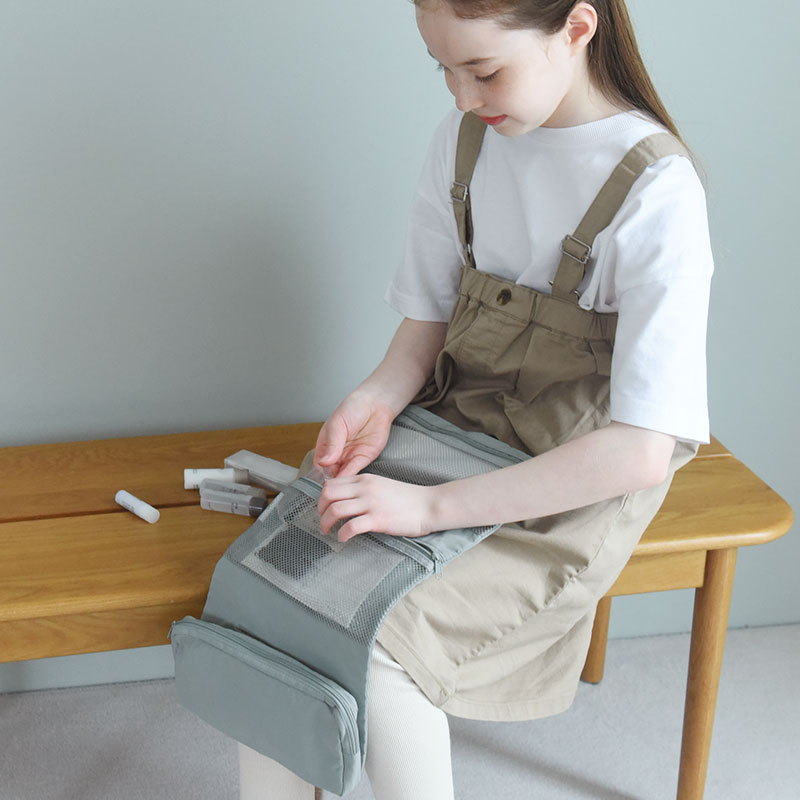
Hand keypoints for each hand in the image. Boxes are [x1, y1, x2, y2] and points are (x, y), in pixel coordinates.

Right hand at [313, 392, 394, 477]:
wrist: (375, 404)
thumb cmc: (353, 408)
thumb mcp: (337, 424)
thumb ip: (331, 444)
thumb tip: (324, 461)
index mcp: (326, 445)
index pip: (319, 464)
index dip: (318, 473)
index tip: (318, 481)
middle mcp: (337, 453)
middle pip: (330, 472)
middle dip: (330, 481)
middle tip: (329, 488)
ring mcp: (350, 456)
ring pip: (343, 474)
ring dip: (341, 481)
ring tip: (338, 485)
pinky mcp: (363, 458)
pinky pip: (356, 470)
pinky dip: (352, 476)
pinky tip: (347, 479)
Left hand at [318, 474, 437, 542]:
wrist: (429, 505)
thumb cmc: (407, 498)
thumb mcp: (381, 485)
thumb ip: (363, 489)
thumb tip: (345, 499)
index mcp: (365, 479)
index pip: (332, 483)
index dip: (322, 498)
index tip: (324, 508)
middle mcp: (365, 488)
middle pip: (328, 494)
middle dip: (320, 509)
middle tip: (323, 520)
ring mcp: (371, 503)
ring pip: (335, 510)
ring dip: (326, 523)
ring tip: (328, 531)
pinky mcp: (378, 519)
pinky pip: (350, 526)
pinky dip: (342, 534)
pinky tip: (343, 538)